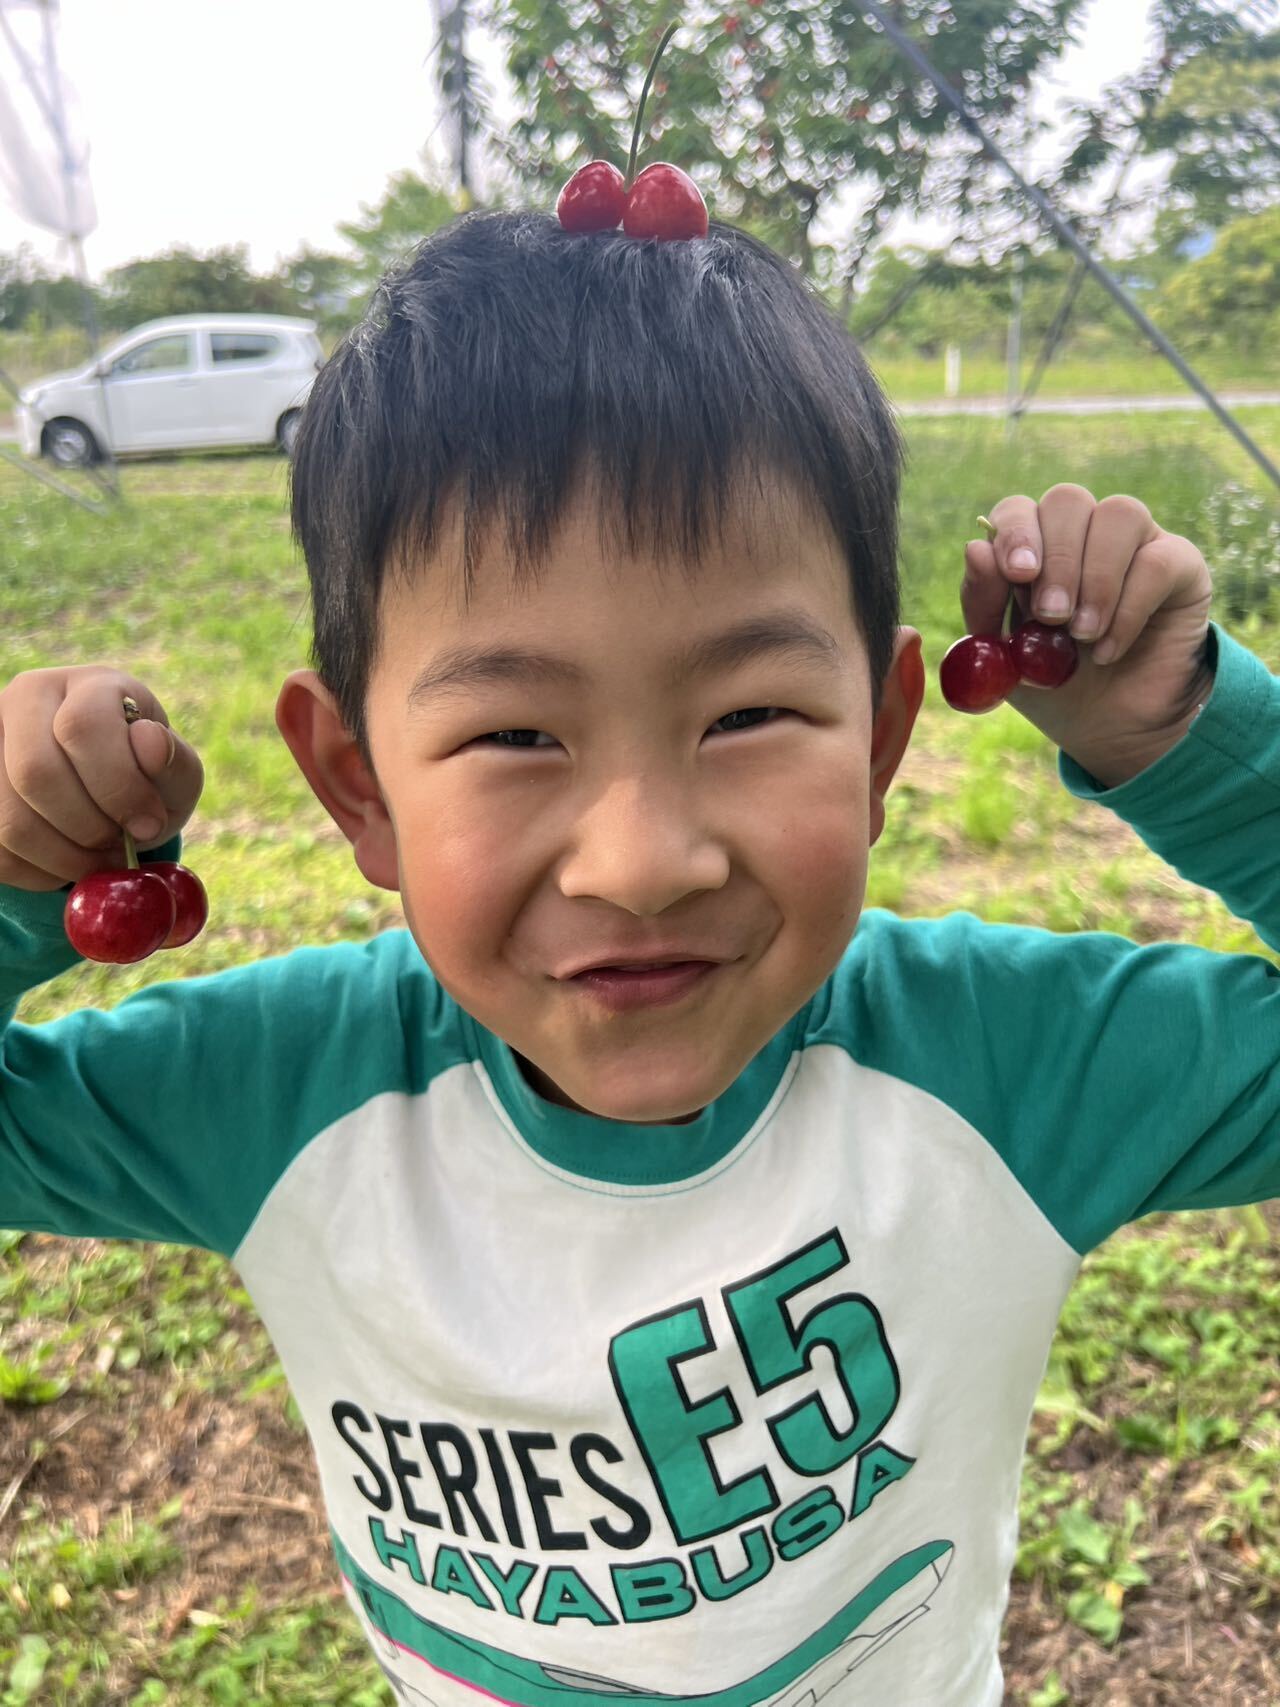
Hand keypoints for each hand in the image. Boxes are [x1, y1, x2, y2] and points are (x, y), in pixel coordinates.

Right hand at [0, 667, 203, 892]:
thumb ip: (175, 763)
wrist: (109, 797)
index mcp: (86, 687)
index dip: (118, 787)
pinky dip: (40, 874)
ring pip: (11, 820)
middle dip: (88, 827)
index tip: (148, 825)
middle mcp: (26, 701)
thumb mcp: (175, 775)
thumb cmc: (146, 781)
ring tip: (98, 858)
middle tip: (118, 846)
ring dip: (65, 858)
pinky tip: (68, 864)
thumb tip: (150, 742)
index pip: (83, 727)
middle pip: (35, 773)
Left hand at [962, 484, 1214, 786]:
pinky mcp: (1180, 564)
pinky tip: (1109, 651)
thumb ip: (984, 604)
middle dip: (1057, 558)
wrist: (1111, 728)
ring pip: (1120, 514)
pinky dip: (1129, 608)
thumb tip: (974, 547)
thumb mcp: (1004, 656)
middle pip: (1067, 501)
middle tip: (1051, 615)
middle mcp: (1084, 532)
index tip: (1018, 574)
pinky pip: (1158, 561)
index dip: (1016, 533)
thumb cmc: (1052, 685)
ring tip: (1082, 635)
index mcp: (1035, 546)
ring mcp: (1135, 541)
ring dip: (1096, 578)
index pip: (1018, 510)